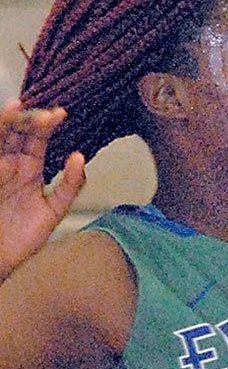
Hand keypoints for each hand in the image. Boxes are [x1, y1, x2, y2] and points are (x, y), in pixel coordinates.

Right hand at [0, 101, 84, 281]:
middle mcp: (9, 163)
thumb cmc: (22, 237)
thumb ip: (70, 185)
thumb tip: (79, 157)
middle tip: (45, 113)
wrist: (0, 260)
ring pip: (0, 136)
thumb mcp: (53, 209)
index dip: (47, 124)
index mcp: (28, 168)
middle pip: (17, 131)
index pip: (37, 138)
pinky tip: (4, 122)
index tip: (61, 114)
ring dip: (8, 120)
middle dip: (30, 118)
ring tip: (20, 108)